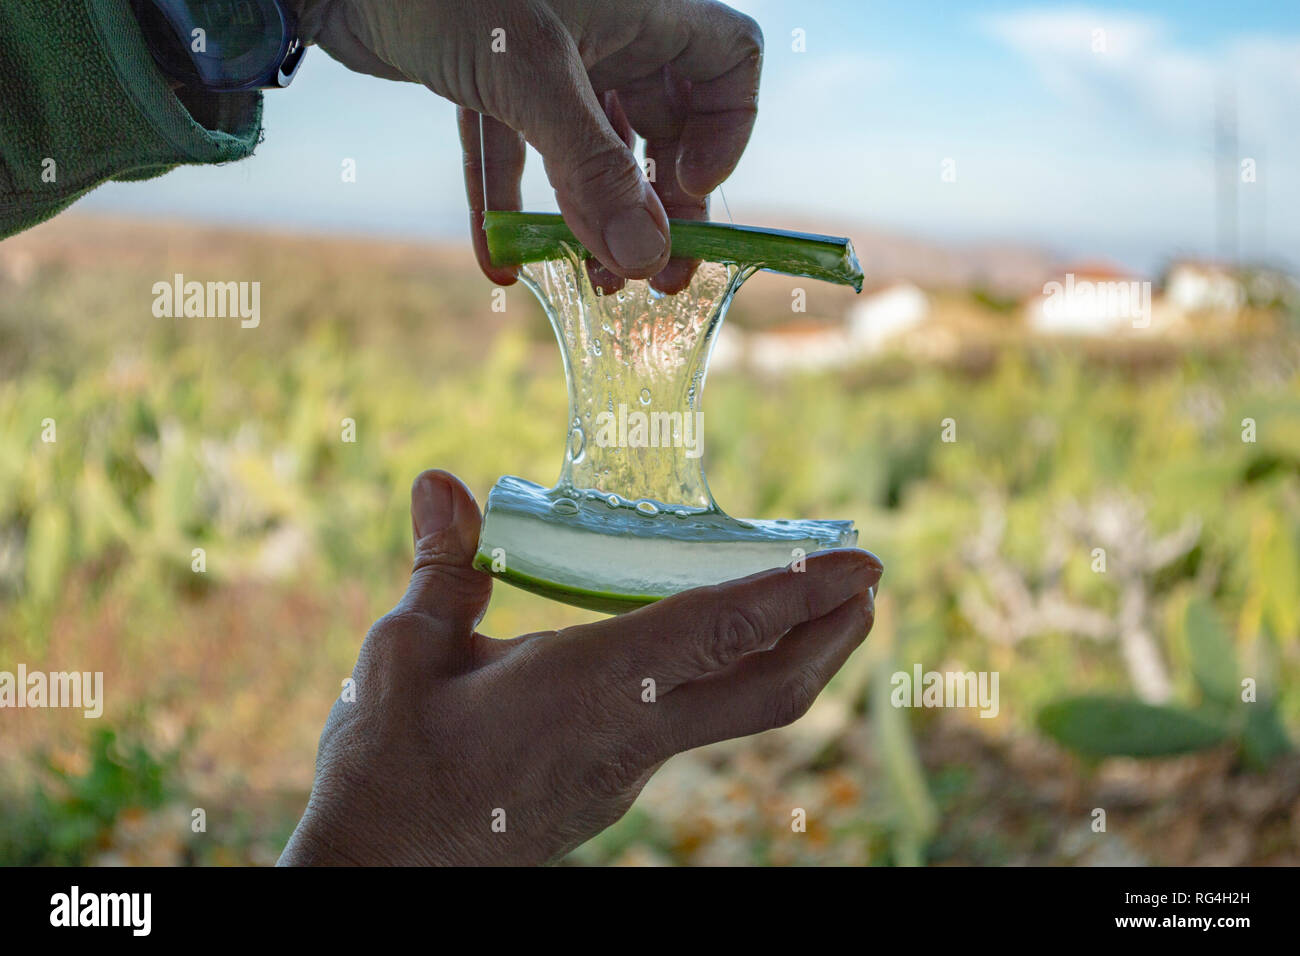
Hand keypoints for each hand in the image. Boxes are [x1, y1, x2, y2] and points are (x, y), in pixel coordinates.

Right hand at [279, 469, 880, 865]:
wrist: (378, 873)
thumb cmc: (388, 767)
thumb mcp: (405, 652)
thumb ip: (443, 565)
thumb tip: (441, 481)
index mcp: (591, 689)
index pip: (718, 632)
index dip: (796, 594)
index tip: (860, 563)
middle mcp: (629, 735)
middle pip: (766, 693)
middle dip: (829, 636)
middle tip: (867, 585)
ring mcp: (626, 771)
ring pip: (732, 711)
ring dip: (783, 657)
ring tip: (808, 607)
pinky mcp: (609, 787)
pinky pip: (689, 724)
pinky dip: (722, 678)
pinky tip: (703, 649)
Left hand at [291, 0, 763, 291]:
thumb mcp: (529, 77)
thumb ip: (591, 168)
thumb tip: (645, 257)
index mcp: (639, 10)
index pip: (728, 62)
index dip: (726, 131)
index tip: (687, 186)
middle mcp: (602, 33)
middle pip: (664, 125)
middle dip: (658, 206)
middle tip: (652, 278)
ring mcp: (544, 60)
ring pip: (590, 149)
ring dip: (591, 219)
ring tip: (587, 281)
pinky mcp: (487, 83)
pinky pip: (514, 155)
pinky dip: (509, 205)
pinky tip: (500, 265)